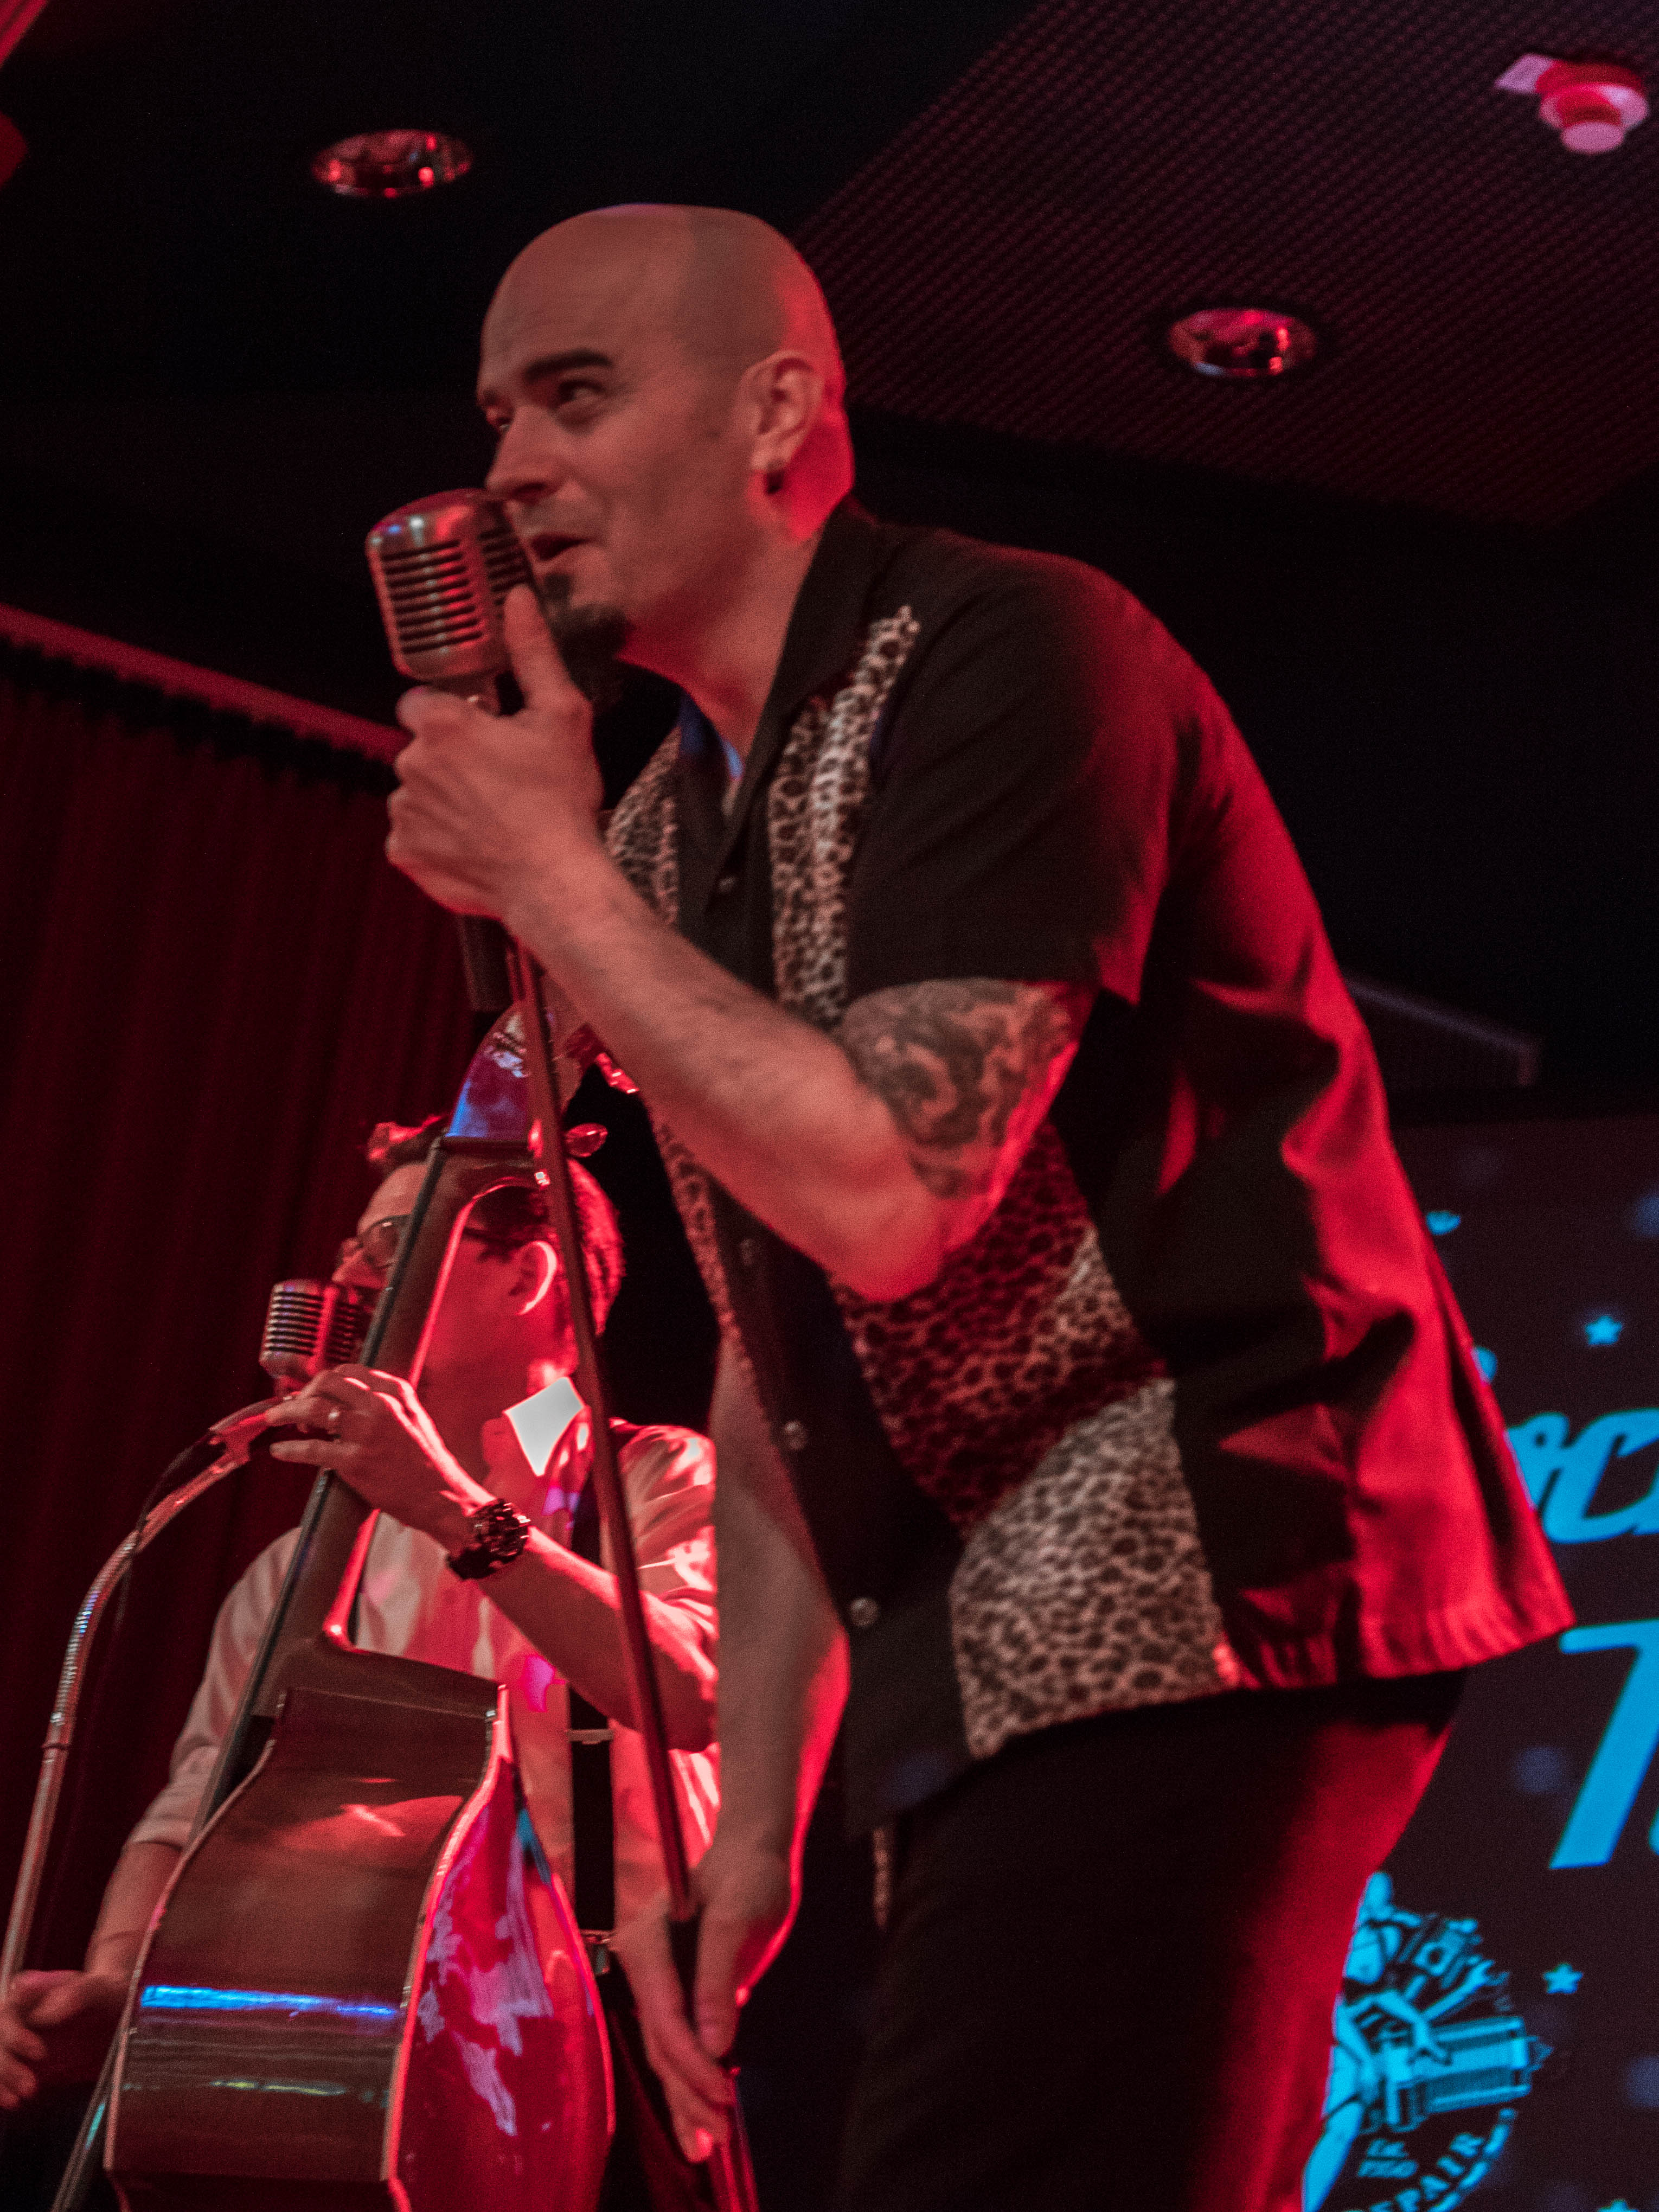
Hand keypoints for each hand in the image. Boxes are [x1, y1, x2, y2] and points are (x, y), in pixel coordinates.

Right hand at [0, 1972, 126, 2106]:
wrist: (114, 2012)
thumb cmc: (107, 1993)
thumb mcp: (102, 1988)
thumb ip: (79, 1993)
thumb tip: (46, 2013)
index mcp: (32, 1990)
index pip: (9, 2011)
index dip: (15, 2035)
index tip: (39, 2053)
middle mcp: (19, 2014)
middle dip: (7, 2065)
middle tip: (30, 2086)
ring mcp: (18, 2037)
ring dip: (2, 2079)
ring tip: (20, 2098)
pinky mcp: (22, 2059)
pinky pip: (3, 2074)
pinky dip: (3, 2088)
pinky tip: (12, 2102)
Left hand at [267, 1366, 482, 1547]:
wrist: (441, 1496)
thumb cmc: (426, 1462)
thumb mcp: (414, 1419)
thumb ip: (387, 1404)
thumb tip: (351, 1400)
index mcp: (396, 1393)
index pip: (350, 1371)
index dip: (324, 1380)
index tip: (313, 1391)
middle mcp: (380, 1406)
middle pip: (327, 1382)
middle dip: (302, 1392)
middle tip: (291, 1407)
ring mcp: (366, 1433)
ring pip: (313, 1409)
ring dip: (287, 1412)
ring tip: (275, 1420)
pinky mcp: (354, 1462)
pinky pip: (311, 1449)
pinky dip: (289, 1449)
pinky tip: (279, 1450)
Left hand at [387, 586, 605, 916]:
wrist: (554, 882)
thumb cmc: (560, 803)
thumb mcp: (561, 716)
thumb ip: (533, 654)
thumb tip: (518, 601)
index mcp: (443, 726)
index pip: (424, 703)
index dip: (456, 719)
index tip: (483, 737)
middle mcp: (412, 765)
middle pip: (423, 750)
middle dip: (453, 761)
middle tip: (501, 782)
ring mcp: (404, 812)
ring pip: (418, 792)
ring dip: (445, 799)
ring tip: (492, 817)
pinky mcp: (405, 852)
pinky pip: (414, 836)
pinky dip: (438, 840)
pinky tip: (477, 844)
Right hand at [610, 1840, 793, 2159]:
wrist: (751, 1849)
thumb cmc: (746, 1871)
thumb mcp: (738, 1914)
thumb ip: (718, 1975)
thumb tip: (713, 2042)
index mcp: (646, 1942)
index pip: (663, 2016)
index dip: (691, 2060)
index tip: (720, 2091)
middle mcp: (644, 1964)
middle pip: (661, 2041)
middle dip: (687, 2091)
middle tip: (718, 2135)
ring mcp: (659, 1979)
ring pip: (666, 2050)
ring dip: (685, 2097)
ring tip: (706, 2144)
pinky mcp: (679, 1989)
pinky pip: (678, 2041)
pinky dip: (689, 2079)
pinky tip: (699, 2118)